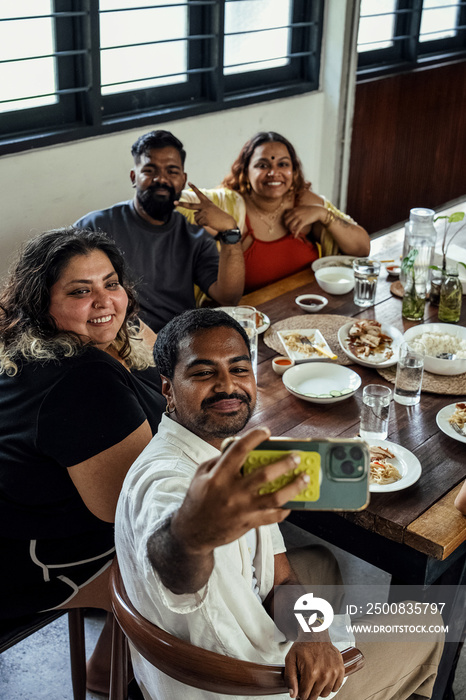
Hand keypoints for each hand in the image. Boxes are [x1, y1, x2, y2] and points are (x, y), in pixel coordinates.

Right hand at [171, 427, 310, 553]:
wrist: (192, 532)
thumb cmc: (197, 499)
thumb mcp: (201, 474)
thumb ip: (219, 460)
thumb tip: (238, 446)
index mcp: (218, 476)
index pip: (239, 450)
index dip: (254, 437)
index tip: (266, 431)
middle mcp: (232, 491)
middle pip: (264, 475)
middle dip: (284, 463)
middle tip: (296, 457)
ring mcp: (242, 509)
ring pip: (275, 497)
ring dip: (293, 487)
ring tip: (305, 478)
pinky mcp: (248, 524)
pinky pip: (273, 516)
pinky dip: (285, 509)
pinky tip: (292, 502)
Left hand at [177, 182, 237, 234]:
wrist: (227, 222)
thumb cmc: (220, 217)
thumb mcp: (211, 211)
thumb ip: (202, 211)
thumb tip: (194, 216)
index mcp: (207, 202)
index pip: (200, 194)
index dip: (194, 188)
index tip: (189, 182)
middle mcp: (204, 205)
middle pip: (190, 205)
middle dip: (181, 204)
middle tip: (174, 203)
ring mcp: (203, 212)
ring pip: (196, 218)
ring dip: (201, 221)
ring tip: (209, 220)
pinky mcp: (204, 218)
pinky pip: (198, 223)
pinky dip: (203, 224)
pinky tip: (209, 223)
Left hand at [283, 205, 327, 239]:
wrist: (317, 211)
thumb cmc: (309, 210)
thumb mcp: (300, 208)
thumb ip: (294, 210)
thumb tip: (288, 211)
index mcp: (294, 210)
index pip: (285, 216)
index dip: (285, 221)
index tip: (287, 224)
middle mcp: (295, 213)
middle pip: (286, 222)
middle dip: (286, 226)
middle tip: (289, 229)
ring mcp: (299, 218)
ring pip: (290, 226)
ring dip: (290, 230)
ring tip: (292, 232)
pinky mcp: (303, 222)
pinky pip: (297, 229)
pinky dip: (295, 234)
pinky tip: (295, 236)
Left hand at [285, 641, 344, 699]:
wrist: (316, 634)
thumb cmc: (303, 646)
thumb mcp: (290, 659)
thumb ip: (290, 678)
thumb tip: (293, 695)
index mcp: (311, 672)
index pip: (305, 695)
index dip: (300, 694)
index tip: (299, 690)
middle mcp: (324, 674)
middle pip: (315, 696)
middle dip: (308, 693)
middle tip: (306, 684)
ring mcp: (334, 672)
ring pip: (325, 694)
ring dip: (319, 690)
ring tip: (314, 680)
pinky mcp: (341, 670)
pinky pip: (336, 688)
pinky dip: (329, 686)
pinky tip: (323, 678)